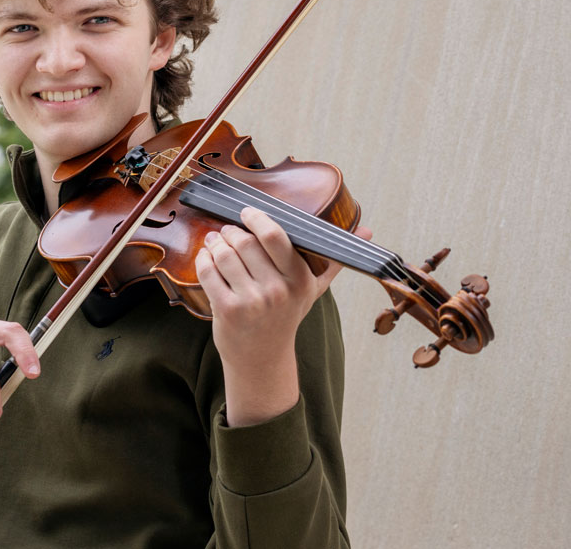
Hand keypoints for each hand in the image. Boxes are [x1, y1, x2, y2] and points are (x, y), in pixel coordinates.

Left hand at [195, 207, 370, 425]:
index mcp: (300, 280)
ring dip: (216, 242)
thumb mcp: (313, 289)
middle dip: (232, 231)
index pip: (276, 237)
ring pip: (225, 254)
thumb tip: (367, 231)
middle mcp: (277, 291)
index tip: (248, 212)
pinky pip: (209, 272)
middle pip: (246, 242)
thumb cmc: (287, 316)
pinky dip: (204, 259)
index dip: (257, 219)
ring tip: (215, 240)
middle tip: (228, 230)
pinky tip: (206, 257)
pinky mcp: (228, 310)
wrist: (262, 359)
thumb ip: (334, 259)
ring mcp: (252, 302)